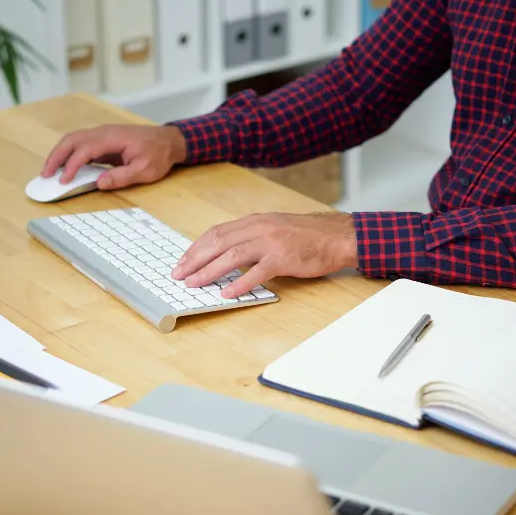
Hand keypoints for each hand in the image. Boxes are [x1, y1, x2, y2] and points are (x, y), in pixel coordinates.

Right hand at [41, 124, 187, 190]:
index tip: (63, 180)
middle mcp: (103, 132)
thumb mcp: (145, 170)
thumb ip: (122, 177)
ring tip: (50, 172)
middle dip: (56, 157)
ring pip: (73, 140)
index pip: (84, 150)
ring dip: (59, 154)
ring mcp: (102, 134)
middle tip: (45, 175)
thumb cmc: (158, 154)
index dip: (72, 165)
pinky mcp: (102, 140)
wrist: (168, 141)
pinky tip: (64, 166)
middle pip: (71, 140)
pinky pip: (80, 144)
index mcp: (112, 138)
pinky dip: (68, 153)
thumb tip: (99, 183)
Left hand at [172, 212, 358, 297]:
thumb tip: (227, 255)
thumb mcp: (274, 228)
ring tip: (194, 284)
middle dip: (194, 260)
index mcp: (254, 221)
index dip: (196, 248)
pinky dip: (239, 284)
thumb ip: (252, 237)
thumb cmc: (308, 236)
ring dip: (209, 271)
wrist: (337, 236)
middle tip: (179, 275)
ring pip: (231, 256)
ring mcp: (271, 242)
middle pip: (217, 242)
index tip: (182, 262)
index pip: (216, 233)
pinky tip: (226, 293)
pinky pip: (256, 273)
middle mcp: (259, 228)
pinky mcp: (283, 258)